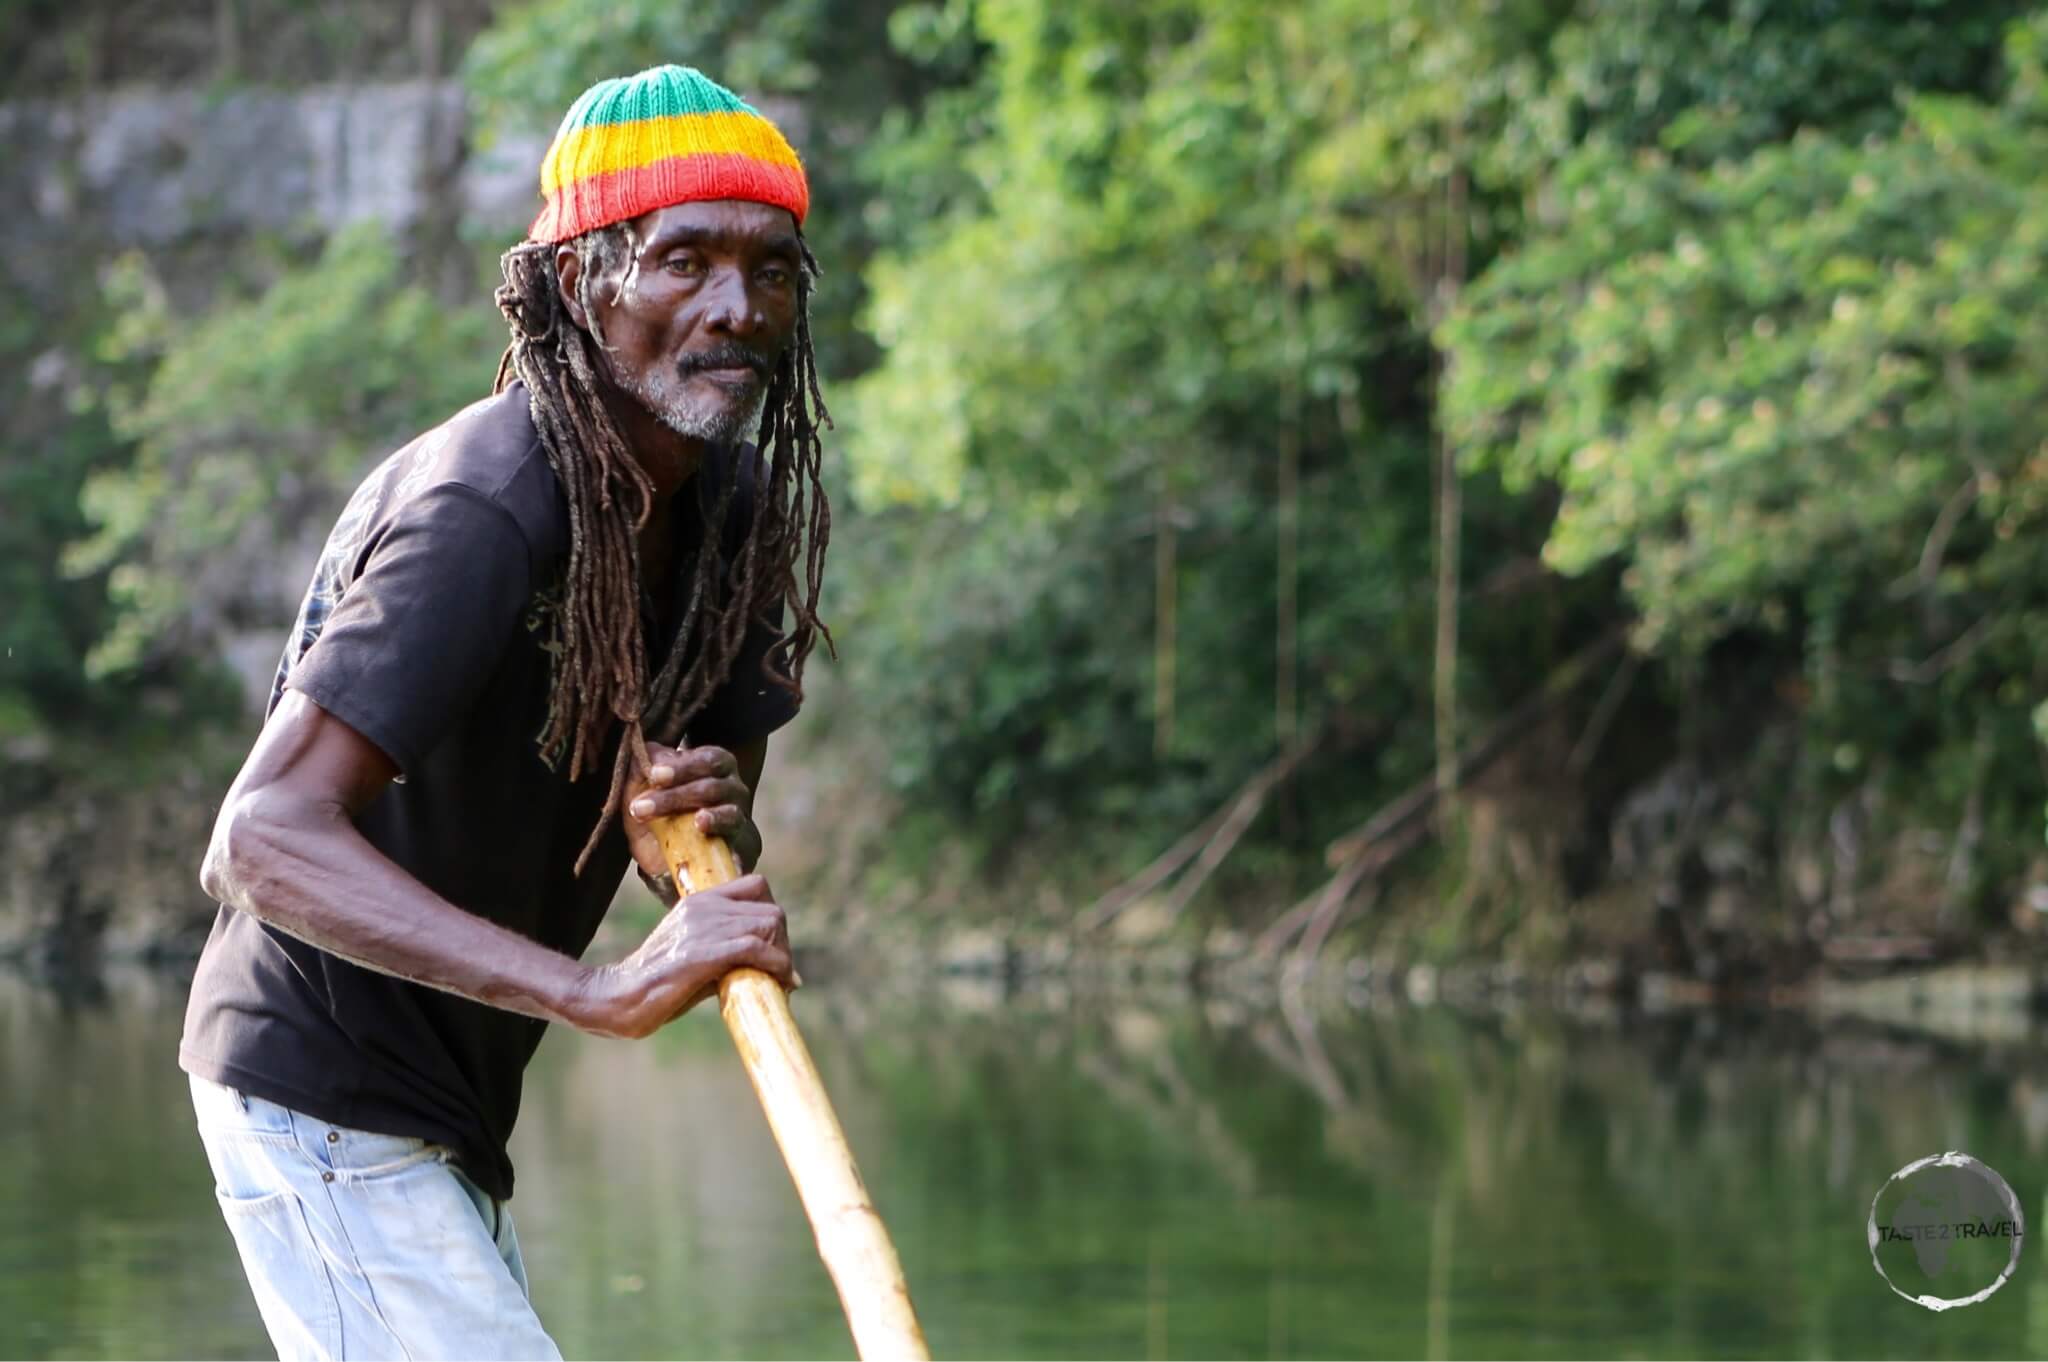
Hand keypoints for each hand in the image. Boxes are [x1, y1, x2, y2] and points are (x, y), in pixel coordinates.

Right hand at [569, 874, 796, 1037]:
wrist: (618, 998)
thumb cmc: (657, 985)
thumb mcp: (695, 954)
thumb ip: (727, 950)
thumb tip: (768, 964)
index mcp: (699, 901)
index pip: (757, 886)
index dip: (772, 916)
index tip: (774, 946)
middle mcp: (703, 906)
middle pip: (771, 909)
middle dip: (783, 942)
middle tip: (781, 970)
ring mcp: (702, 926)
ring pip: (769, 925)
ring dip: (783, 955)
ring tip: (782, 980)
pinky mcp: (702, 952)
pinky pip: (755, 948)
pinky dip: (777, 965)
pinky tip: (781, 983)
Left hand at [623, 742, 761, 882]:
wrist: (676, 862)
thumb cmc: (662, 816)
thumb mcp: (643, 792)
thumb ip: (643, 769)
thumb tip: (648, 750)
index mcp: (715, 768)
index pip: (708, 759)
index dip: (683, 766)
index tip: (654, 775)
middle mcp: (733, 789)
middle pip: (713, 787)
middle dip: (676, 796)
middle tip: (641, 808)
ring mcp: (740, 818)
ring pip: (730, 814)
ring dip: (708, 818)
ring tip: (697, 822)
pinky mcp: (745, 848)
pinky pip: (742, 845)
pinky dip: (732, 849)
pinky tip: (720, 848)